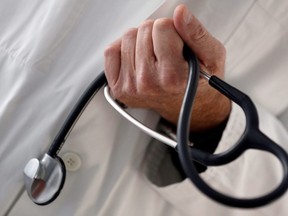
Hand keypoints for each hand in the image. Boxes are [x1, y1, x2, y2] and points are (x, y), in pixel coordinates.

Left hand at [104, 4, 230, 131]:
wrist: (189, 107)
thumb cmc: (198, 83)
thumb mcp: (211, 57)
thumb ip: (196, 33)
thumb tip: (180, 13)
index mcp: (172, 77)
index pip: (162, 26)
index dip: (173, 30)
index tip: (177, 44)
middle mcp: (148, 83)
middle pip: (144, 30)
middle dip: (157, 35)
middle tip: (167, 52)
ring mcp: (131, 87)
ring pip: (128, 37)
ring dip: (142, 41)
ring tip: (155, 57)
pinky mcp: (119, 88)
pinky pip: (111, 51)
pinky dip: (124, 49)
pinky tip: (139, 59)